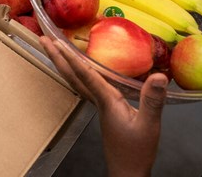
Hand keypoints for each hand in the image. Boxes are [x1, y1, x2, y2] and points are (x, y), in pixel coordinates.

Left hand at [41, 36, 165, 176]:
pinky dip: (79, 74)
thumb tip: (158, 76)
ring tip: (54, 49)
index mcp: (106, 101)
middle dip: (57, 57)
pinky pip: (86, 87)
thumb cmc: (136, 152)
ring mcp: (99, 106)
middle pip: (72, 76)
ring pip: (76, 81)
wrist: (128, 172)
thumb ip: (152, 101)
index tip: (57, 42)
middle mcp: (98, 101)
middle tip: (43, 39)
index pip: (85, 75)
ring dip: (64, 64)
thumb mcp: (149, 125)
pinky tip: (81, 69)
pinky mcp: (104, 111)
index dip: (71, 57)